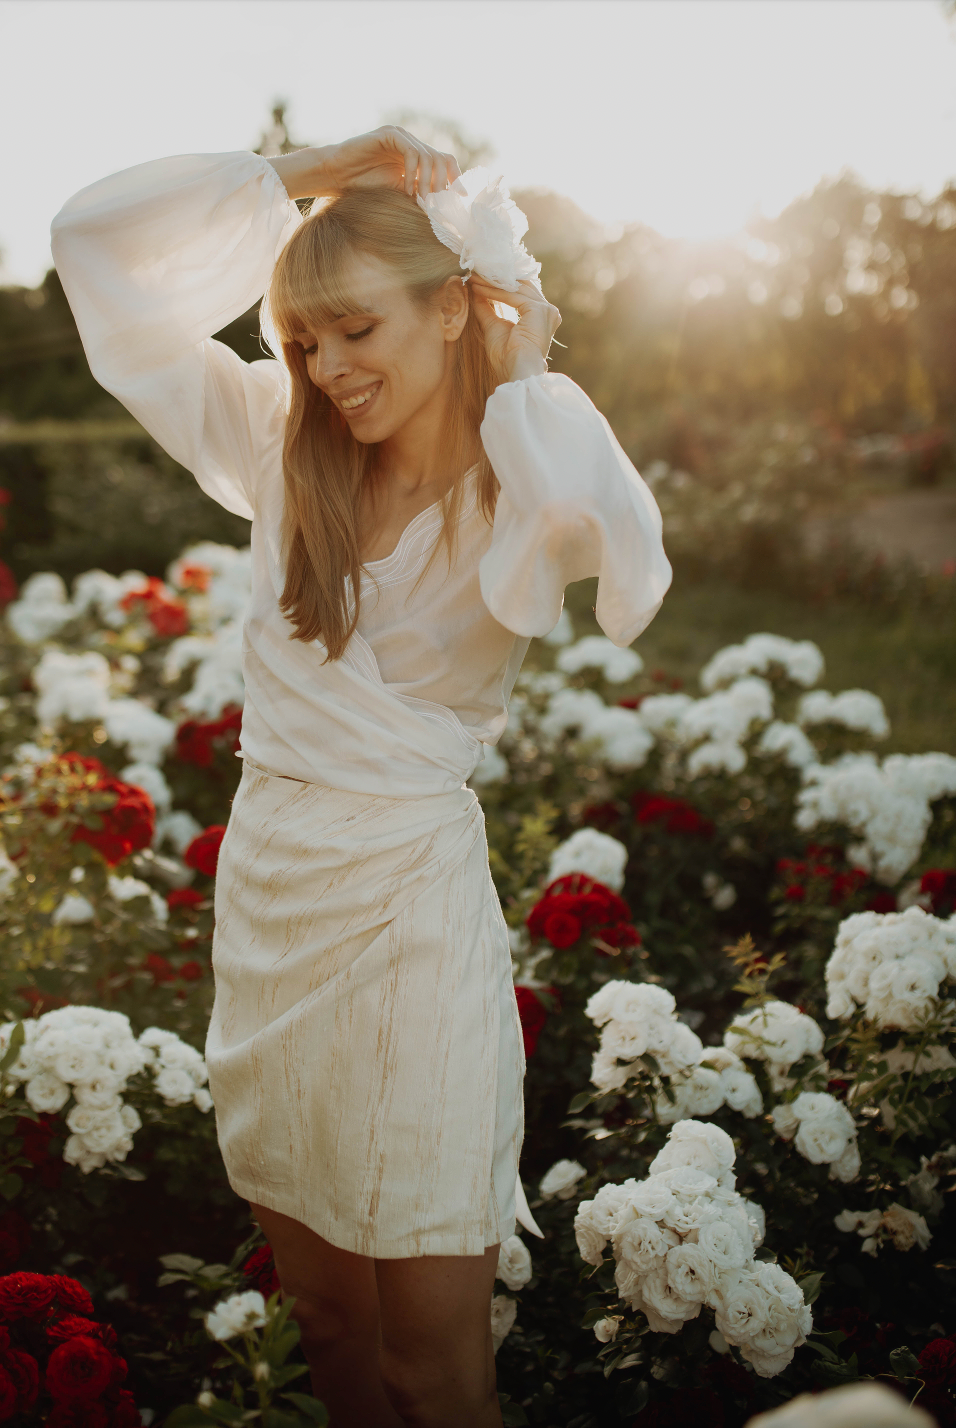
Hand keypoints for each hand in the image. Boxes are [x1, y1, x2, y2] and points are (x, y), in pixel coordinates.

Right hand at [269, 127, 460, 200]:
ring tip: (419, 201)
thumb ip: (419, 195)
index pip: (446, 163)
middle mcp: (411, 144)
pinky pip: (411, 152)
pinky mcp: (389, 135)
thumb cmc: (362, 189)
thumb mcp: (398, 195)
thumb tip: (443, 211)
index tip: (457, 202)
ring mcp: (401, 137)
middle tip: (435, 206)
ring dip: (427, 183)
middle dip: (442, 185)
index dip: (455, 181)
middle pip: (442, 159)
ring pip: (428, 157)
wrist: (335, 177)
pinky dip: (412, 173)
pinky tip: (406, 190)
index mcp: (416, 157)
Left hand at [469, 278, 561, 383]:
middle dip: (496, 279)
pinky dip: (493, 291)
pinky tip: (478, 288)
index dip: (500, 283)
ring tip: (473, 278)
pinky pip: (513, 295)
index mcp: (540, 316)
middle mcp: (547, 311)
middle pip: (520, 286)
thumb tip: (475, 291)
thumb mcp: (493, 326)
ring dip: (492, 282)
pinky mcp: (539, 310)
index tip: (479, 278)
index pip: (521, 292)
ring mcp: (546, 310)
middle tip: (475, 273)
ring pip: (515, 288)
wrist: (515, 370)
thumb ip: (487, 308)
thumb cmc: (507, 357)